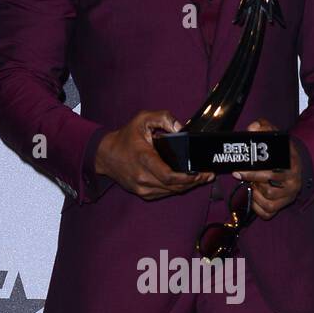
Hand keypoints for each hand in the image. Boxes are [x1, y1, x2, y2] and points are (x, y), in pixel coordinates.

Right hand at [94, 110, 213, 200]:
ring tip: (202, 178)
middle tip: (207, 175)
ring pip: (171, 192)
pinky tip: (187, 182)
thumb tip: (180, 128)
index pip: (168, 176)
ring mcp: (142, 188)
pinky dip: (177, 189)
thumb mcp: (142, 119)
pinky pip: (165, 194)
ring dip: (188, 186)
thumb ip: (163, 118)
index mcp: (143, 159)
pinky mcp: (143, 193)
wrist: (105, 155)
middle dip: (194, 181)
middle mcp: (142, 177)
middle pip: (174, 186)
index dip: (187, 177)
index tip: (200, 172)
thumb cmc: (125, 137)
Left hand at [232, 119, 301, 219]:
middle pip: (269, 189)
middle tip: (242, 175)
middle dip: (253, 183)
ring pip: (268, 201)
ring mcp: (290, 195)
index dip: (253, 173)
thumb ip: (263, 127)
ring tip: (252, 184)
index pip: (272, 173)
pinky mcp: (285, 204)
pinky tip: (255, 197)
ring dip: (255, 194)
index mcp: (291, 165)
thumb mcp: (276, 135)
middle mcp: (294, 182)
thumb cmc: (283, 150)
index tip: (239, 171)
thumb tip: (251, 128)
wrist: (297, 163)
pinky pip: (269, 212)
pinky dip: (258, 207)